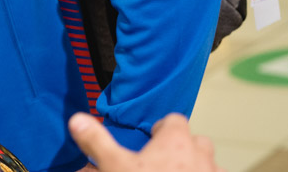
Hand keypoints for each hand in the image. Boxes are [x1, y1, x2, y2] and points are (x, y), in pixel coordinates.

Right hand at [68, 113, 222, 171]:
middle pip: (196, 141)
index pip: (174, 120)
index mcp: (175, 142)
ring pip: (210, 165)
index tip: (150, 138)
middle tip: (163, 161)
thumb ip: (97, 142)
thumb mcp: (115, 167)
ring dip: (197, 168)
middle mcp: (200, 156)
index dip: (162, 127)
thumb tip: (77, 120)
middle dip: (183, 147)